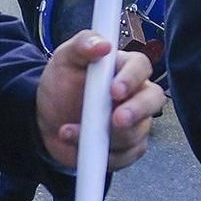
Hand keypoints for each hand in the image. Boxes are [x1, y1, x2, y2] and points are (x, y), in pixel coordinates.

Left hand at [36, 37, 164, 172]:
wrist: (47, 120)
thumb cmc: (61, 85)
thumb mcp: (64, 59)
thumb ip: (82, 44)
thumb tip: (103, 44)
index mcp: (124, 68)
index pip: (140, 67)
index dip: (131, 78)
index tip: (114, 90)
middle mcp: (136, 94)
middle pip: (153, 100)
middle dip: (136, 112)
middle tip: (116, 120)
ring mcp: (136, 122)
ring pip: (136, 132)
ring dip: (104, 137)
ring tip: (69, 132)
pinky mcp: (129, 147)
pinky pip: (127, 156)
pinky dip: (104, 156)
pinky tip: (81, 148)